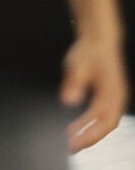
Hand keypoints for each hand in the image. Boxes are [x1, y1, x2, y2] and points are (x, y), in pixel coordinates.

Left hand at [61, 35, 128, 151]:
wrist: (99, 37)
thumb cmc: (90, 50)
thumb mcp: (77, 65)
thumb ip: (73, 83)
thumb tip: (68, 101)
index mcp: (112, 93)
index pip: (103, 123)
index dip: (90, 136)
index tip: (75, 144)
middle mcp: (116, 98)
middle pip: (105, 126)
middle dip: (89, 138)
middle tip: (71, 147)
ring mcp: (114, 96)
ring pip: (104, 121)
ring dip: (89, 131)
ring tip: (72, 138)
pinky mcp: (108, 94)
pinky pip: (101, 114)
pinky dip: (90, 122)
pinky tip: (77, 125)